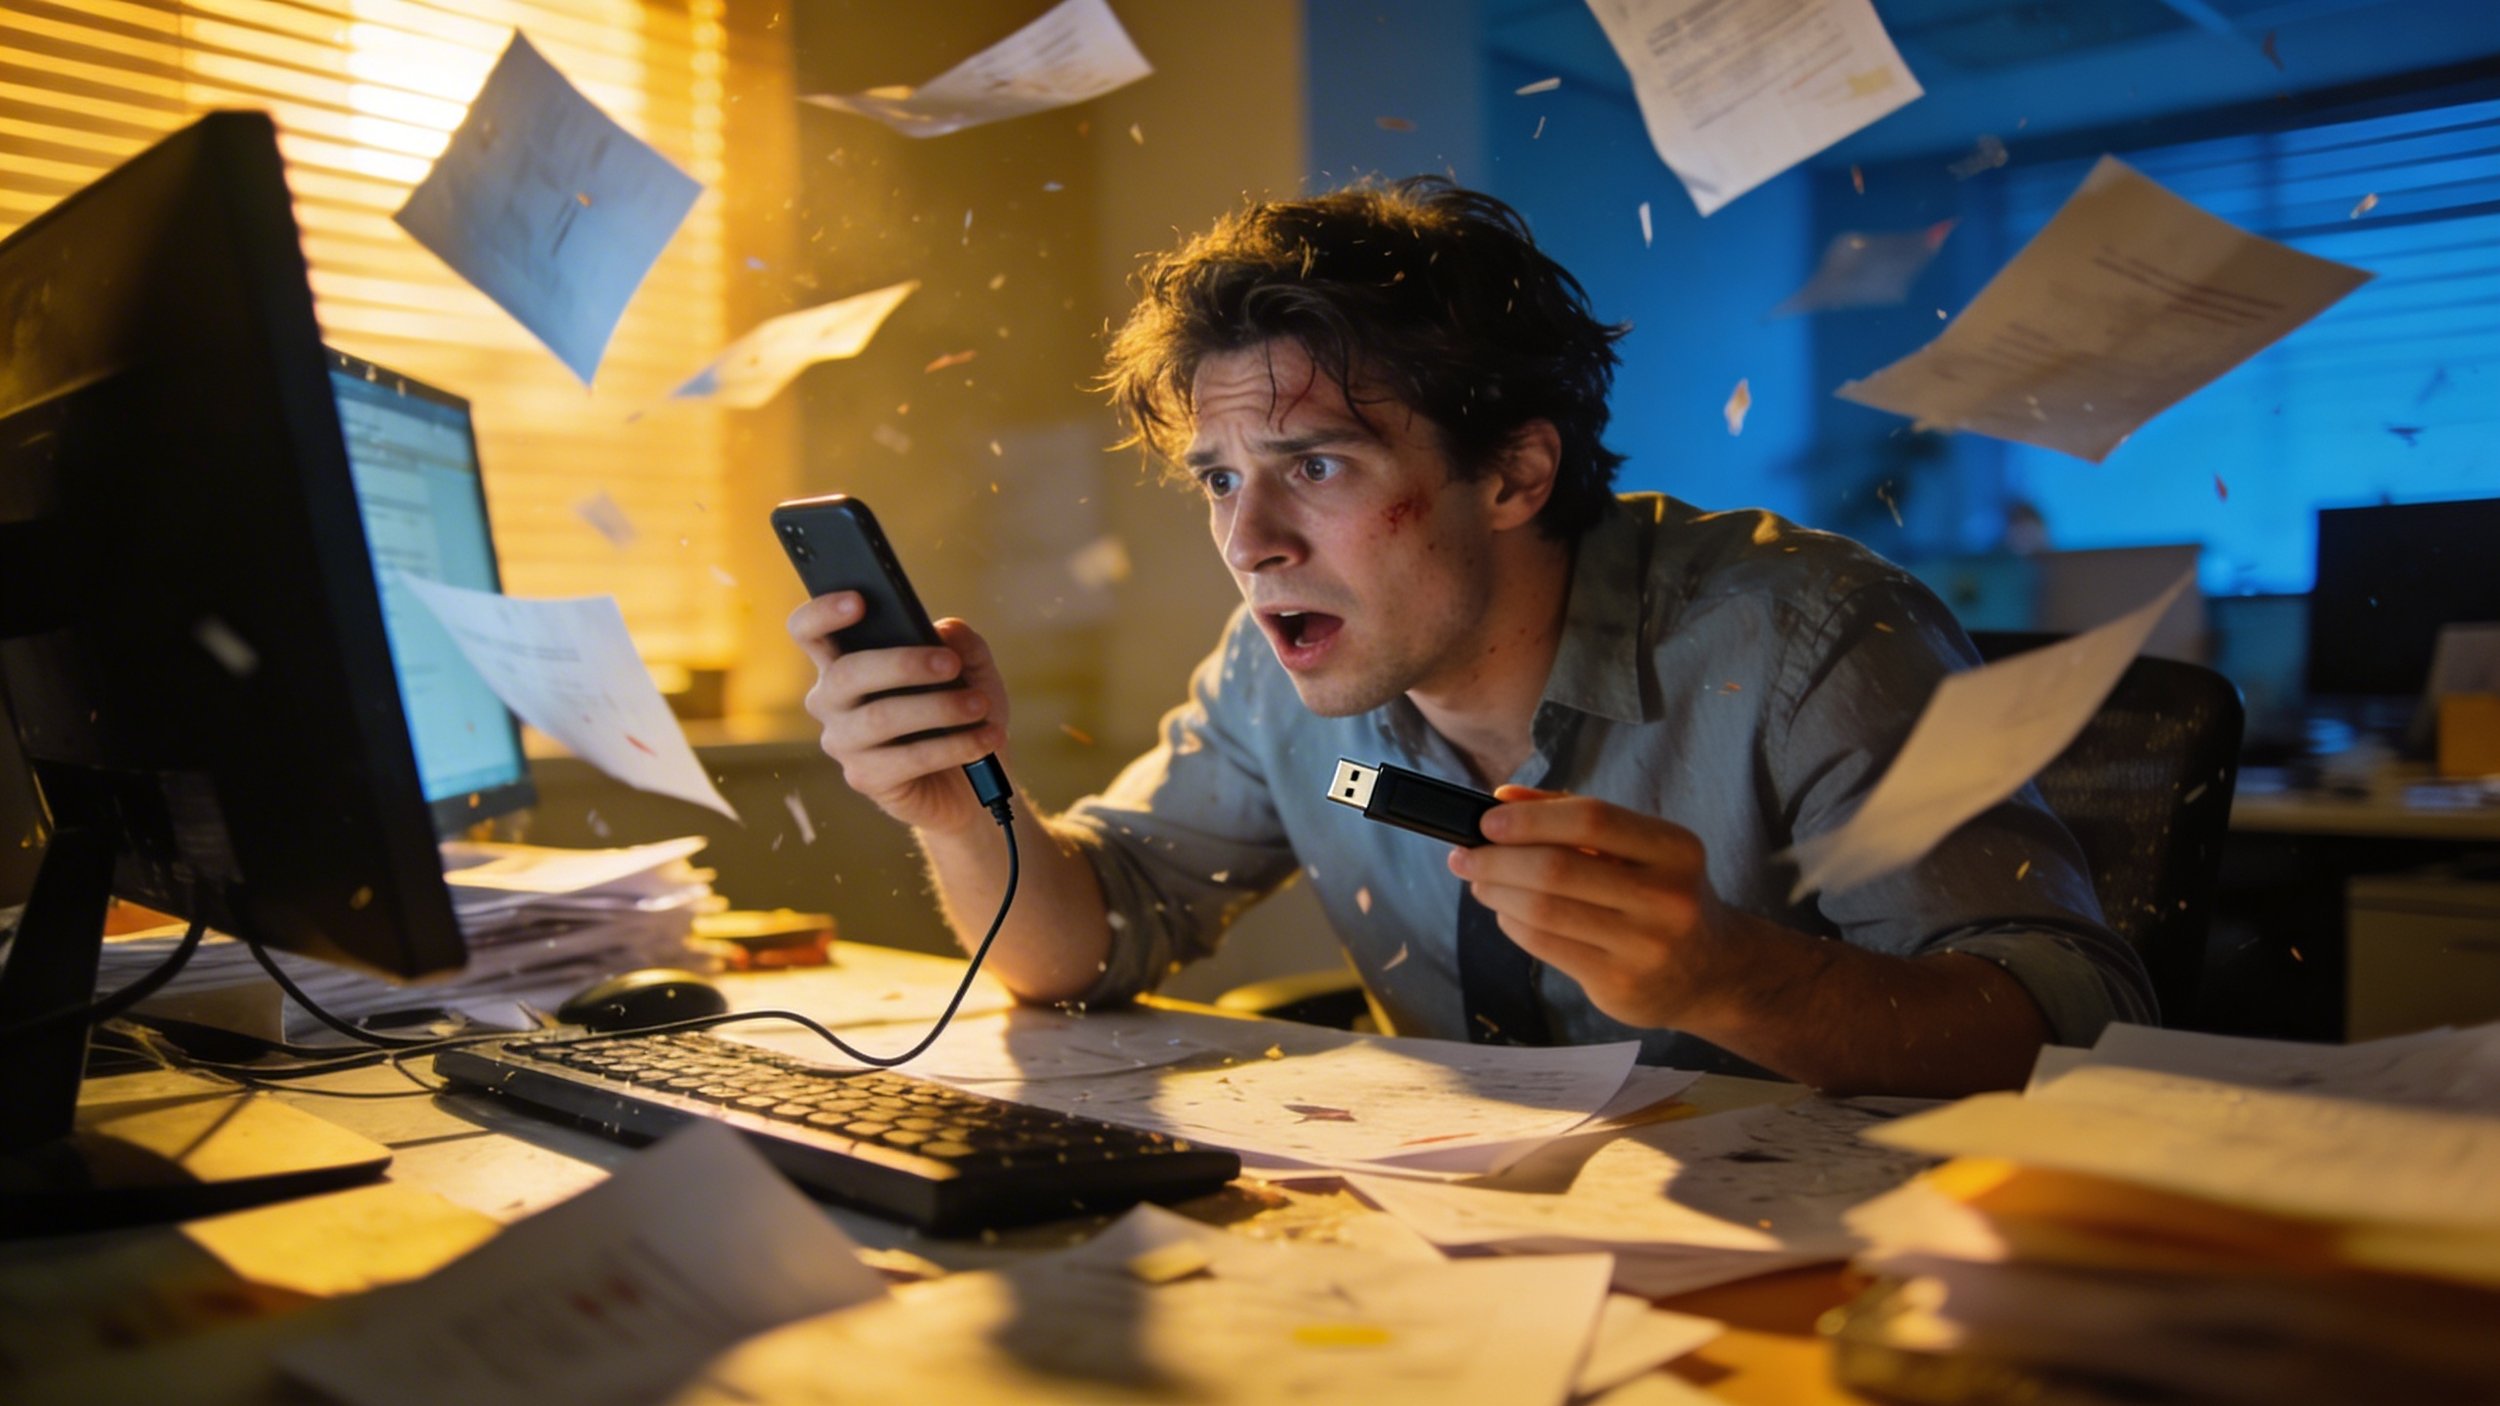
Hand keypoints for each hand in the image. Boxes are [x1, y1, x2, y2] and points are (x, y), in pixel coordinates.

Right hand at [786, 591, 1008, 834]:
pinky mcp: (866, 779)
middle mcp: (832, 702)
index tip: (859, 600)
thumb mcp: (972, 671)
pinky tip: (986, 737)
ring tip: (979, 704)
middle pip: (847, 673)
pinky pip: (908, 759)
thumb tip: (945, 631)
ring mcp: (844, 743)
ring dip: (938, 708)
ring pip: (879, 717)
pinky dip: (955, 745)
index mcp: (844, 662)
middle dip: (903, 664)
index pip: (809, 632)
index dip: (823, 612)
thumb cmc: (960, 714)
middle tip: (951, 664)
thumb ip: (962, 643)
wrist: (972, 779)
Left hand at [1446, 785, 1749, 1033]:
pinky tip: (1506, 912)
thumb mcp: (1639, 848)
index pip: (1593, 820)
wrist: (1711, 972)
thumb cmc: (1662, 895)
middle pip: (1558, 870)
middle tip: (1464, 855)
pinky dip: (1513, 924)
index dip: (1531, 819)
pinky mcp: (1619, 984)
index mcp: (1676, 849)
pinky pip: (1545, 946)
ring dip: (1496, 893)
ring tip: (1479, 882)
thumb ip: (1575, 816)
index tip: (1487, 821)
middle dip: (1497, 860)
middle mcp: (1667, 897)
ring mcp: (1644, 946)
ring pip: (1544, 912)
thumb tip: (1503, 798)